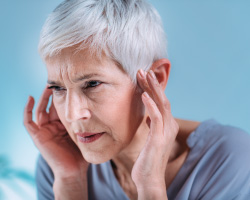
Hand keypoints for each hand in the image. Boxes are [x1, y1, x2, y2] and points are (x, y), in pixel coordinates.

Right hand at [23, 86, 88, 177]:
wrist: (74, 170)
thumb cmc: (81, 154)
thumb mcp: (84, 133)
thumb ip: (86, 123)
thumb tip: (98, 108)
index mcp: (63, 126)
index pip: (61, 107)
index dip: (63, 96)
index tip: (69, 85)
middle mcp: (53, 127)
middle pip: (50, 106)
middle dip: (52, 94)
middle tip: (59, 82)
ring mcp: (44, 131)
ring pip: (40, 110)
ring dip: (42, 98)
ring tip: (48, 86)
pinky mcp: (37, 136)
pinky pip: (28, 121)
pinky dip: (27, 110)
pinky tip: (30, 98)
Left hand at [131, 69, 178, 198]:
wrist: (149, 178)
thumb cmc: (148, 158)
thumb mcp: (151, 138)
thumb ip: (152, 126)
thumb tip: (148, 117)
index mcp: (167, 125)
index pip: (161, 101)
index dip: (153, 88)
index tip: (143, 76)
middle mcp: (169, 125)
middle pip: (163, 99)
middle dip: (153, 83)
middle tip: (143, 70)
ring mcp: (165, 132)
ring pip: (161, 104)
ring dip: (152, 89)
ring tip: (144, 75)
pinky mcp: (159, 138)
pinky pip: (156, 118)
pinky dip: (150, 105)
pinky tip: (144, 95)